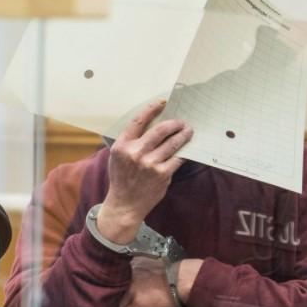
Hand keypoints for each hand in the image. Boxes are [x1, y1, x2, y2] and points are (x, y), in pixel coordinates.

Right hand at [96, 101, 192, 243]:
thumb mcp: (118, 157)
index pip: (139, 120)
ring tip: (188, 131)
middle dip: (174, 123)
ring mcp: (150, 164)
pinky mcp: (162, 174)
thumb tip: (152, 124)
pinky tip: (186, 148)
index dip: (152, 108)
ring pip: (173, 143)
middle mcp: (136, 153)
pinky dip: (183, 152)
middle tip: (181, 122)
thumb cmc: (122, 178)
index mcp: (122, 146)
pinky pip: (177, 158)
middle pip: (160, 130)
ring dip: (183, 135)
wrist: (125, 204)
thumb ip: (130, 141)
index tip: (162, 102)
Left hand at [115, 258, 173, 306]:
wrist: (182, 280)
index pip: (116, 287)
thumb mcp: (151, 274)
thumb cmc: (173, 277)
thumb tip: (139, 290)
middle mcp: (127, 281)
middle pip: (114, 299)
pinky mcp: (137, 304)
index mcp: (130, 272)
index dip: (113, 299)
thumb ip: (140, 280)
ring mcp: (131, 292)